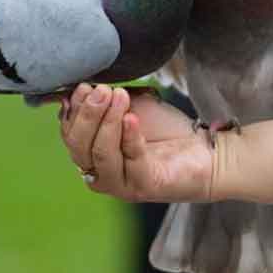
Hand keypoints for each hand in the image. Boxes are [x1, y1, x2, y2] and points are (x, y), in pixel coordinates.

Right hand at [59, 84, 214, 202]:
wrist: (203, 150)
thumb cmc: (162, 128)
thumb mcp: (128, 107)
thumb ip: (105, 102)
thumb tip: (80, 87)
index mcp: (89, 152)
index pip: (69, 132)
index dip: (74, 109)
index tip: (84, 85)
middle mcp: (97, 171)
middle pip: (79, 145)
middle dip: (88, 114)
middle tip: (102, 90)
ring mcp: (119, 183)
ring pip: (101, 154)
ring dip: (108, 122)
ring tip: (119, 97)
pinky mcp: (143, 187)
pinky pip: (131, 160)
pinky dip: (130, 136)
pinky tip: (133, 118)